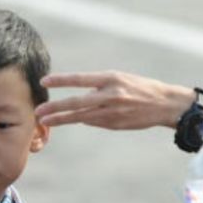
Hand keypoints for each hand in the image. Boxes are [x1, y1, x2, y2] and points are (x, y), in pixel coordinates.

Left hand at [35, 71, 193, 129]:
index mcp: (111, 78)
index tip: (44, 80)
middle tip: (38, 111)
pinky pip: (93, 122)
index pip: (81, 79)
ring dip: (62, 119)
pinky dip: (82, 120)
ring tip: (45, 120)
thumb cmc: (140, 88)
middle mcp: (111, 95)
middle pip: (77, 102)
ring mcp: (113, 112)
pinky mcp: (115, 124)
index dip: (61, 80)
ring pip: (81, 117)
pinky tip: (72, 120)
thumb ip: (99, 87)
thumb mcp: (120, 79)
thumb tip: (79, 99)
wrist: (165, 104)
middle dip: (55, 107)